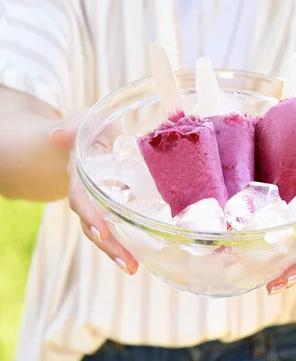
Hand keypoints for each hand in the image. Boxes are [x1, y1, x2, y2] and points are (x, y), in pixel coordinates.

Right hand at [50, 113, 138, 275]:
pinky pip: (118, 227)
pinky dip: (128, 242)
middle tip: (128, 262)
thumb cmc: (89, 130)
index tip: (102, 229)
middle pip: (92, 223)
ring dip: (117, 250)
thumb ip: (71, 129)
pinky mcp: (114, 208)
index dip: (90, 214)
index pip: (81, 198)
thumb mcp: (82, 123)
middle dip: (108, 243)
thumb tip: (57, 135)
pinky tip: (143, 256)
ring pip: (104, 231)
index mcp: (80, 174)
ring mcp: (99, 204)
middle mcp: (87, 194)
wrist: (89, 139)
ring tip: (133, 267)